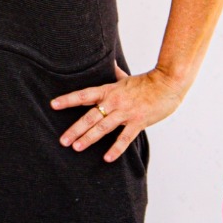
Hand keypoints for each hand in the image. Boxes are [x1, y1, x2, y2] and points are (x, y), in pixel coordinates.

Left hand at [51, 64, 186, 162]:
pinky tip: (107, 158)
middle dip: (75, 129)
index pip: (84, 95)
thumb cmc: (148, 81)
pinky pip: (125, 138)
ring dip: (89, 138)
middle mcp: (114, 102)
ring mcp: (126, 113)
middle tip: (62, 140)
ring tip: (76, 147)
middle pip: (90, 116)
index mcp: (108, 91)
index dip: (68, 100)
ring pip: (103, 128)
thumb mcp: (126, 78)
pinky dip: (116, 148)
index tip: (53, 105)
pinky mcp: (139, 123)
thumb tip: (110, 64)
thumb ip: (115, 74)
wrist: (169, 84)